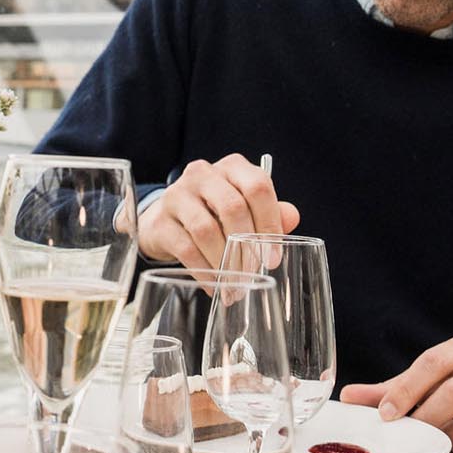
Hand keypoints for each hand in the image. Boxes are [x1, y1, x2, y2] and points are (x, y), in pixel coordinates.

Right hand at [138, 154, 300, 268]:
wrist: (166, 220)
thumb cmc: (213, 213)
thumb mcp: (244, 209)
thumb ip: (271, 213)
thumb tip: (292, 219)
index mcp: (231, 167)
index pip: (257, 187)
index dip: (269, 223)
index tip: (273, 257)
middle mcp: (202, 174)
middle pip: (232, 207)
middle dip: (247, 246)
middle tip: (254, 273)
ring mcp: (177, 195)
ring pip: (207, 230)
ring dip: (225, 262)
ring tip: (236, 283)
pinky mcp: (160, 221)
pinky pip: (186, 249)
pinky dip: (205, 272)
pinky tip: (216, 285)